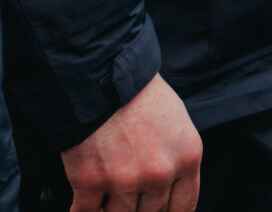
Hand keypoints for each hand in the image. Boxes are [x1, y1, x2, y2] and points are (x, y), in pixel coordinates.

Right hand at [60, 71, 201, 211]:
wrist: (97, 73)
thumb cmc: (137, 92)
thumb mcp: (176, 121)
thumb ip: (176, 159)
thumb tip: (167, 189)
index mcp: (186, 157)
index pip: (184, 207)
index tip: (159, 211)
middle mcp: (159, 173)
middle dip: (139, 210)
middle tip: (129, 196)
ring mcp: (124, 180)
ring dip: (111, 210)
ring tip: (107, 199)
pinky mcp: (90, 182)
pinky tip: (84, 205)